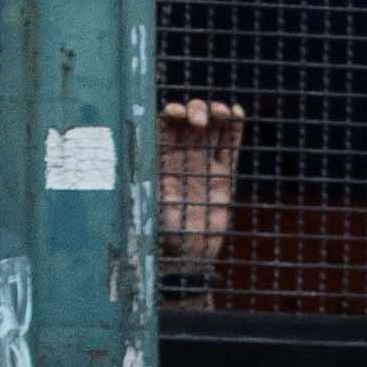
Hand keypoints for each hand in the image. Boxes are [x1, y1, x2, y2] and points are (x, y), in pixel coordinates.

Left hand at [158, 97, 247, 278]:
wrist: (188, 256)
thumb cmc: (162, 234)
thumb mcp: (149, 208)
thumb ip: (148, 188)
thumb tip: (131, 169)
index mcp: (160, 161)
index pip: (164, 127)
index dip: (170, 114)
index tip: (175, 114)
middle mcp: (181, 158)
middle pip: (188, 121)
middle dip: (194, 111)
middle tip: (198, 121)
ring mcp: (204, 163)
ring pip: (211, 127)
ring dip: (215, 112)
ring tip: (221, 112)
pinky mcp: (223, 173)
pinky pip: (230, 144)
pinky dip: (234, 126)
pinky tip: (235, 113)